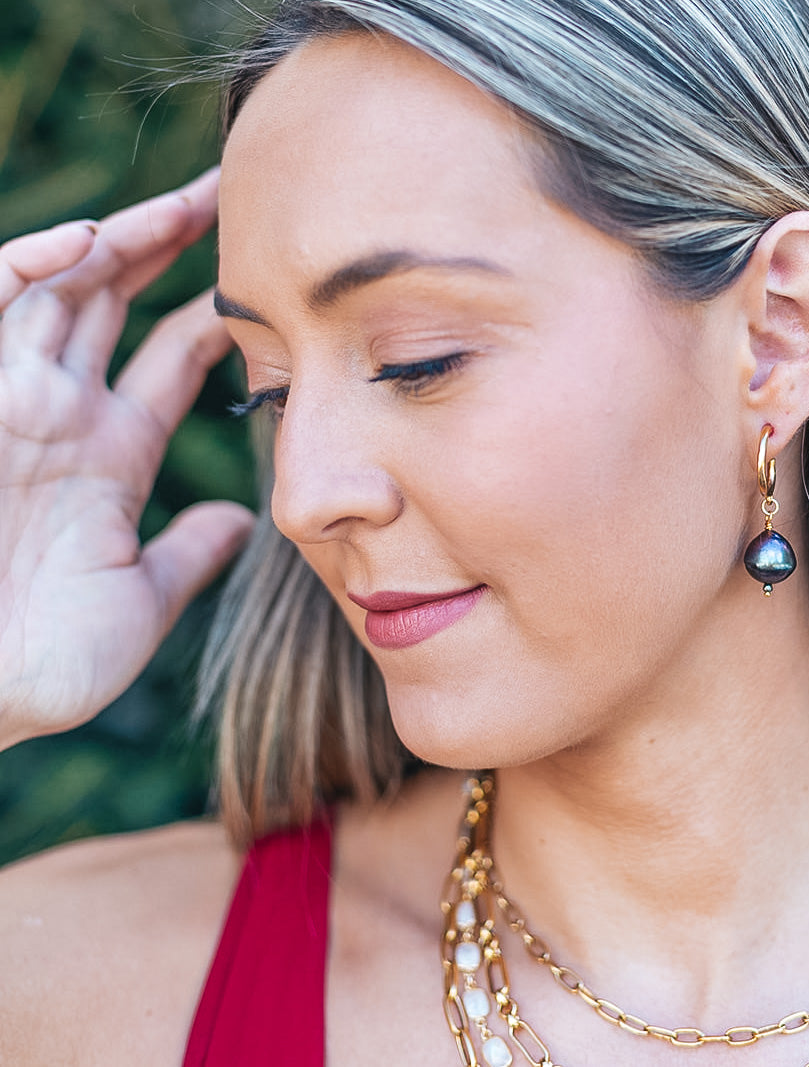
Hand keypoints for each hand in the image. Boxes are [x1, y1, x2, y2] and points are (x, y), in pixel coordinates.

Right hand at [0, 171, 254, 748]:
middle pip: (116, 303)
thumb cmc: (46, 662)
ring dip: (120, 239)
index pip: (169, 361)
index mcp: (108, 455)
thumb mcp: (142, 595)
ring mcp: (13, 401)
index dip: (213, 317)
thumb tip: (244, 520)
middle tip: (229, 200)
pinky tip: (89, 239)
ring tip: (188, 200)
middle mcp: (60, 414)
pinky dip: (34, 266)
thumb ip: (191, 550)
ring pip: (66, 287)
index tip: (268, 284)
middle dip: (167, 248)